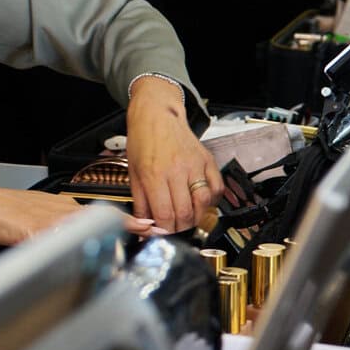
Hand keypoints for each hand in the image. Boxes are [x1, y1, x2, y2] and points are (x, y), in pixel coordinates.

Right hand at [0, 184, 144, 246]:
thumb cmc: (2, 213)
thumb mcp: (36, 218)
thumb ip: (57, 228)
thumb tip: (75, 242)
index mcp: (62, 207)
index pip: (102, 214)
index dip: (128, 222)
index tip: (149, 227)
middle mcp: (61, 210)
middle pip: (101, 220)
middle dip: (127, 229)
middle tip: (151, 233)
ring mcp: (50, 219)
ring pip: (87, 229)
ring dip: (107, 240)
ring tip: (126, 249)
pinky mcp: (37, 230)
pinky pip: (62, 241)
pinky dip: (76, 249)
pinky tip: (87, 257)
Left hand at [125, 77, 221, 233]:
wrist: (157, 115)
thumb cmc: (143, 142)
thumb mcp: (133, 173)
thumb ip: (141, 202)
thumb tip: (145, 226)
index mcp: (154, 174)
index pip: (165, 214)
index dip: (165, 231)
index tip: (163, 234)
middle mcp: (176, 171)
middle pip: (185, 213)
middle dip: (180, 228)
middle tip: (175, 229)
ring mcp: (195, 166)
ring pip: (203, 204)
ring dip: (197, 218)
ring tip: (188, 219)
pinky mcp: (207, 161)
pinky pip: (216, 189)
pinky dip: (211, 202)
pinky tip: (200, 202)